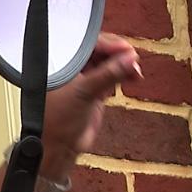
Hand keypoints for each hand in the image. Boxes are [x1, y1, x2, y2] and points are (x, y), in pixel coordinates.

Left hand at [39, 33, 141, 177]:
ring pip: (108, 63)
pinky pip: (111, 76)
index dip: (108, 43)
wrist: (59, 147)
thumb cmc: (56, 120)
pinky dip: (123, 75)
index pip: (87, 43)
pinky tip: (134, 76)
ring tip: (135, 71)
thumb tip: (128, 59)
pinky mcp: (93, 91)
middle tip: (133, 58)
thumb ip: (107, 75)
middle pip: (99, 51)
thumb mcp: (84, 93)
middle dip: (118, 54)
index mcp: (62, 62)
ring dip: (124, 65)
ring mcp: (84, 79)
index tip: (125, 48)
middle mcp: (72, 68)